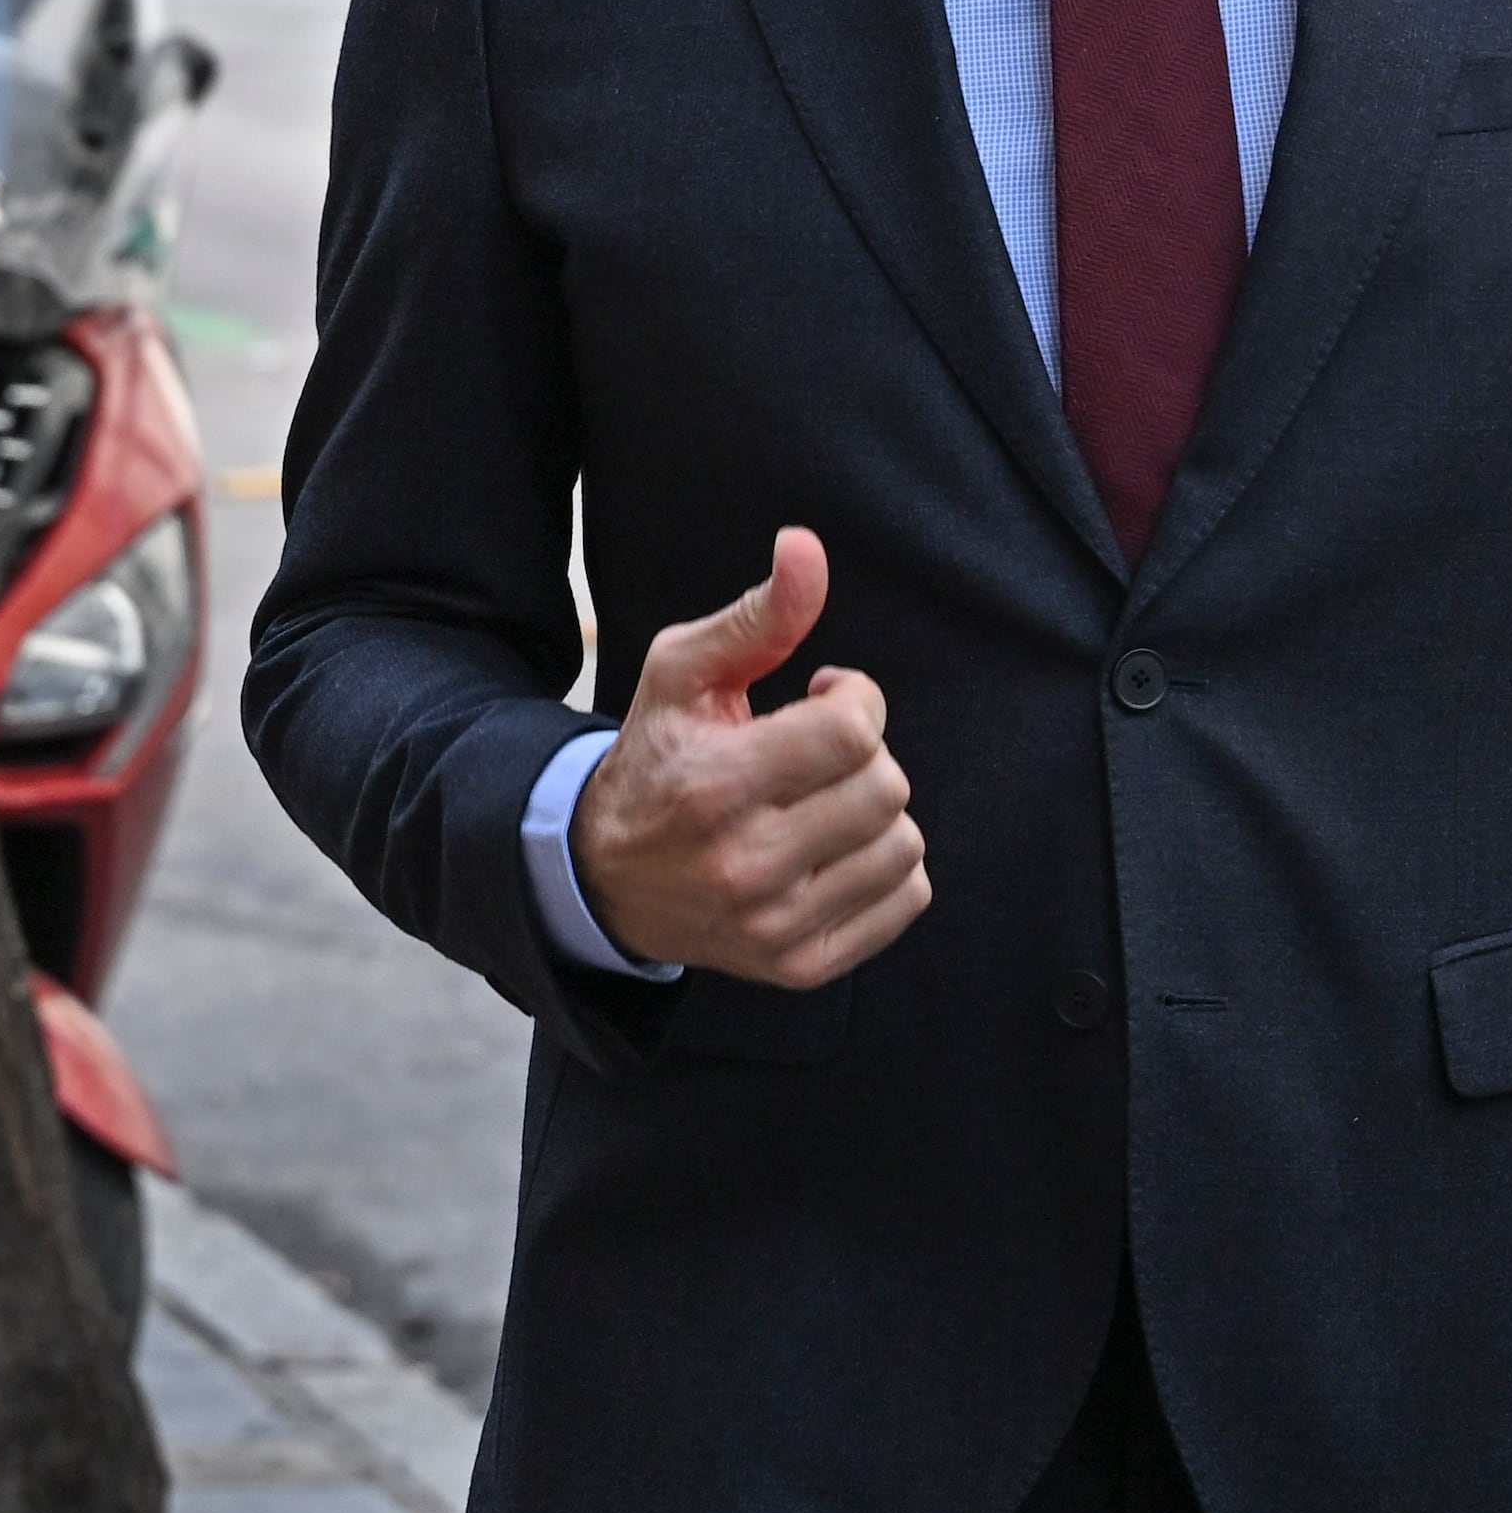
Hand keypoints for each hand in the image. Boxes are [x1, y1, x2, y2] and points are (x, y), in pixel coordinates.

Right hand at [568, 529, 930, 986]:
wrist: (605, 878)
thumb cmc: (658, 756)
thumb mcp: (684, 672)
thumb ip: (757, 614)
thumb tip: (807, 546)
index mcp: (717, 785)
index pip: (855, 730)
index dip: (855, 697)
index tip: (823, 694)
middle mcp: (747, 865)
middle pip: (886, 787)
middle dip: (864, 754)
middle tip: (818, 753)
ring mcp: (775, 925)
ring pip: (904, 845)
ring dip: (878, 811)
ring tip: (824, 800)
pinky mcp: (798, 966)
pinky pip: (906, 900)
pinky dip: (889, 866)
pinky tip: (838, 846)